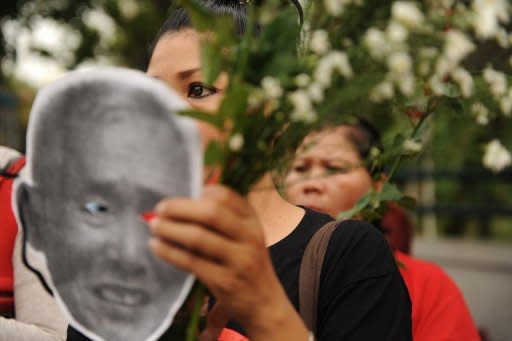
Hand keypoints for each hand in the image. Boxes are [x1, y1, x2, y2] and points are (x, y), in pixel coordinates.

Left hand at [148, 185, 299, 336]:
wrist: (264, 302)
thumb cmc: (246, 262)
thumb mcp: (245, 235)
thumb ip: (224, 216)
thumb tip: (185, 198)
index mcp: (252, 220)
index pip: (226, 196)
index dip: (200, 191)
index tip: (182, 193)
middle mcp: (249, 236)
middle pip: (211, 213)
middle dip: (180, 208)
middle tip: (159, 208)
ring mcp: (239, 259)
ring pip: (199, 237)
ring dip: (171, 229)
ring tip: (153, 226)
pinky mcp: (225, 281)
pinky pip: (191, 262)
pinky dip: (169, 251)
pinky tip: (156, 246)